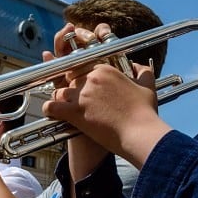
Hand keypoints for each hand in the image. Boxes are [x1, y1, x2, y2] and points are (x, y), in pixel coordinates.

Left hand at [42, 46, 165, 167]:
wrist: (140, 132)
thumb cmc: (145, 112)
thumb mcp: (147, 86)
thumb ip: (143, 71)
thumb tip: (138, 66)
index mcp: (105, 69)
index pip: (83, 67)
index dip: (81, 78)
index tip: (83, 87)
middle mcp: (91, 78)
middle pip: (70, 79)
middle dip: (70, 89)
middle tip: (73, 99)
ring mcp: (81, 94)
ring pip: (60, 91)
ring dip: (61, 99)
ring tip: (65, 107)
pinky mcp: (75, 111)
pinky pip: (52, 106)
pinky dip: (49, 110)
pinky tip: (51, 113)